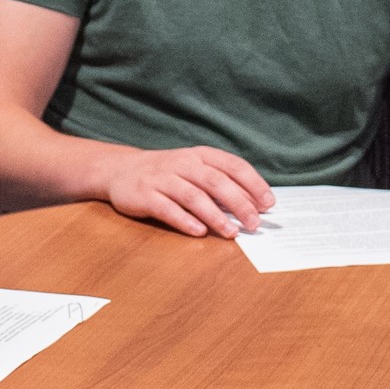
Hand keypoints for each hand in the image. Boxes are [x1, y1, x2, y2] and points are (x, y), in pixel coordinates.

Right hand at [101, 143, 274, 238]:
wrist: (121, 170)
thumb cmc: (168, 173)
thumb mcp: (194, 168)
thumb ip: (220, 183)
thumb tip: (253, 205)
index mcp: (200, 155)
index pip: (233, 166)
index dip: (253, 184)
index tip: (268, 204)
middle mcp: (183, 164)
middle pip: (216, 182)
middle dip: (239, 204)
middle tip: (254, 224)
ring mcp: (162, 179)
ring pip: (193, 196)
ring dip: (215, 216)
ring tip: (232, 233)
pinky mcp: (144, 195)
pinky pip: (167, 209)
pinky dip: (185, 221)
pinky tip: (200, 233)